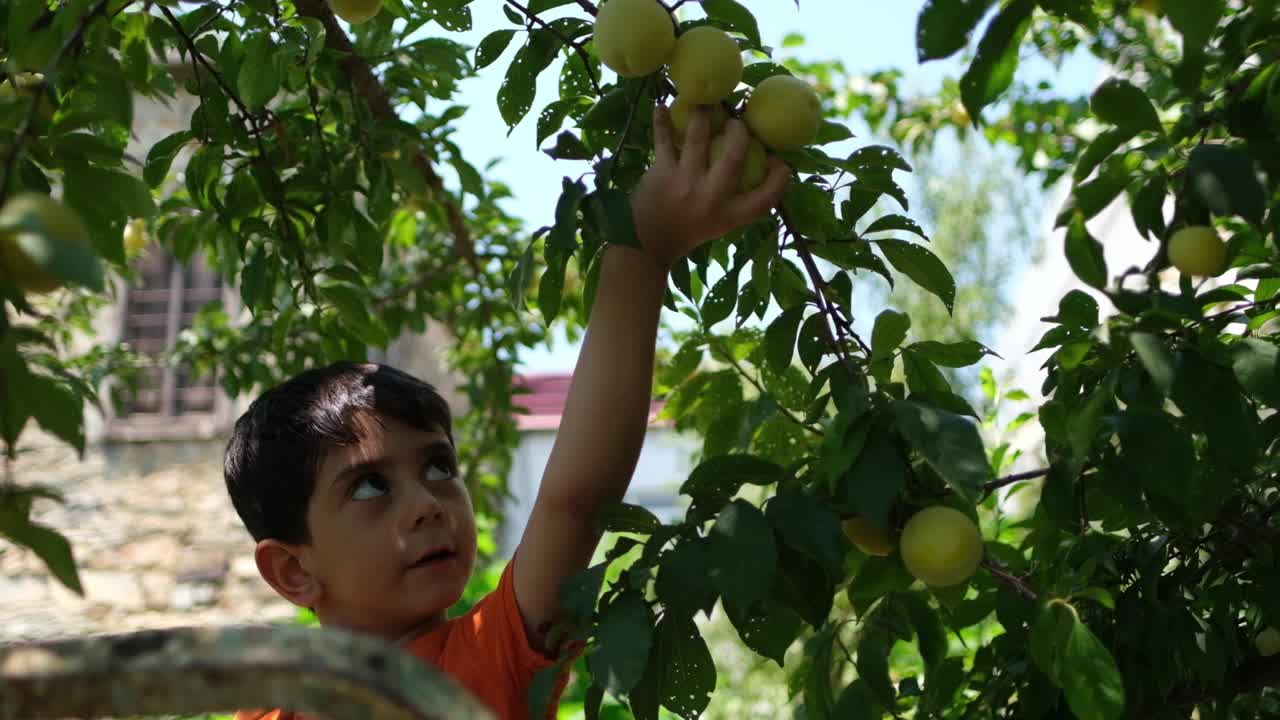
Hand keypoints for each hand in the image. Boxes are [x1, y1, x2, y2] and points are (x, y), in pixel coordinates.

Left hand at [630, 103, 789, 269]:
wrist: (648, 244)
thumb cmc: (689, 230)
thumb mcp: (721, 224)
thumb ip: (739, 203)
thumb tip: (764, 171)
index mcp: (729, 216)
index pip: (765, 198)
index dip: (779, 178)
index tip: (780, 161)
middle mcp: (710, 198)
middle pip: (733, 157)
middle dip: (739, 133)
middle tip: (736, 122)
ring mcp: (684, 183)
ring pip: (697, 139)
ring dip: (703, 116)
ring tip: (704, 103)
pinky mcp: (661, 173)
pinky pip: (663, 140)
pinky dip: (662, 122)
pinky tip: (661, 107)